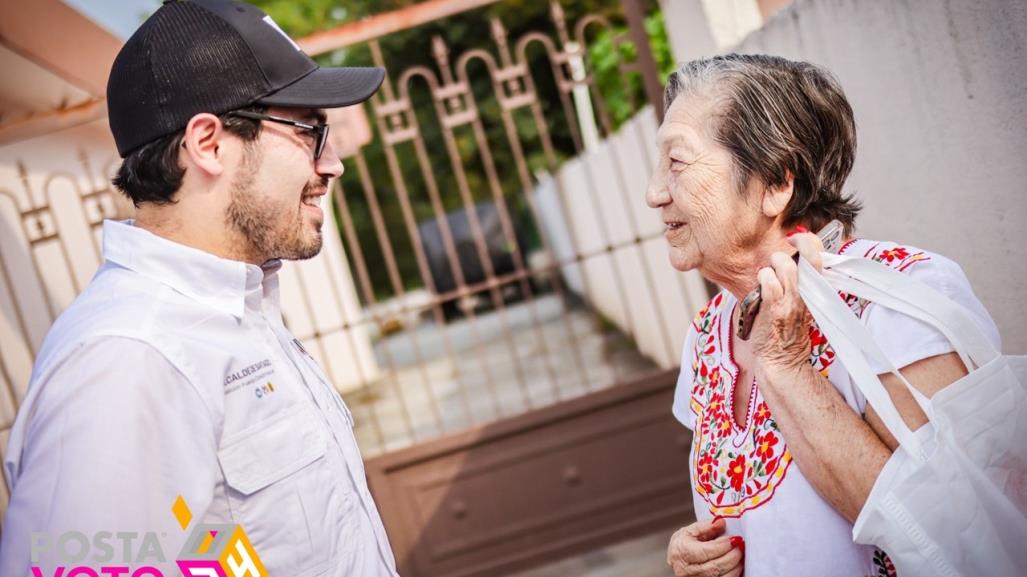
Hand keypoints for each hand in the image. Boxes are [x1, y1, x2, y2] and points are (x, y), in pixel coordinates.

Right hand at [666, 518, 743, 576]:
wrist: (677, 564)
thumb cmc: (683, 547)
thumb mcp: (688, 532)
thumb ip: (705, 526)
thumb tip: (720, 521)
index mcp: (681, 553)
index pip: (705, 551)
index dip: (722, 545)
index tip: (733, 538)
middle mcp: (687, 571)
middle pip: (714, 567)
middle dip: (731, 556)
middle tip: (740, 546)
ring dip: (735, 567)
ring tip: (739, 555)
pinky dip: (733, 574)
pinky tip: (736, 565)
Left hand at [749, 230, 825, 375]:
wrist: (782, 362)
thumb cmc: (787, 333)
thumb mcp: (802, 305)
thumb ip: (800, 284)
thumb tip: (792, 261)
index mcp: (815, 292)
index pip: (821, 258)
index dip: (811, 241)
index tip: (799, 237)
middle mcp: (806, 295)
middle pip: (811, 258)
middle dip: (800, 242)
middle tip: (788, 243)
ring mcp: (791, 301)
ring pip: (786, 266)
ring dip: (775, 262)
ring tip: (769, 269)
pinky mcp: (774, 308)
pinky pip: (768, 282)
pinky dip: (763, 277)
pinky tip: (761, 283)